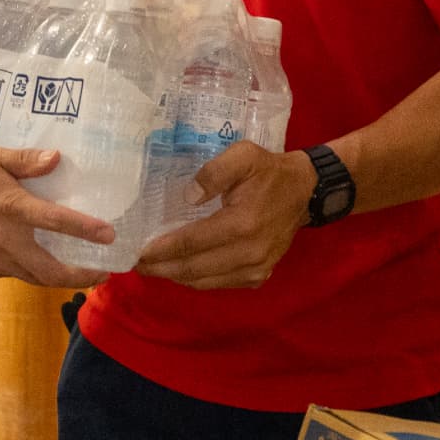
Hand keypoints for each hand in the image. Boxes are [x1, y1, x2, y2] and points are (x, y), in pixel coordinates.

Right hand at [0, 149, 113, 287]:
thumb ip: (26, 160)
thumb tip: (57, 158)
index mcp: (10, 208)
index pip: (55, 221)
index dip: (85, 229)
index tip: (110, 236)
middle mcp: (5, 240)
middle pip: (51, 270)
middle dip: (82, 276)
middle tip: (105, 273)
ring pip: (37, 278)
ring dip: (62, 279)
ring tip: (85, 274)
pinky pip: (18, 275)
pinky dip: (35, 272)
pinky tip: (45, 262)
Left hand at [135, 142, 316, 290]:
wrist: (304, 192)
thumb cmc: (268, 172)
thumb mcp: (243, 155)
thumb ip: (214, 172)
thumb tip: (188, 196)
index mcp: (242, 223)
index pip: (191, 243)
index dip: (161, 250)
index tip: (137, 251)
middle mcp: (249, 253)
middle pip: (193, 269)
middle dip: (161, 268)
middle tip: (135, 263)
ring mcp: (256, 269)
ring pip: (204, 281)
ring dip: (174, 277)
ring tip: (152, 267)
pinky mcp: (259, 277)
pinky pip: (219, 283)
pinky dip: (195, 279)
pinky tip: (179, 269)